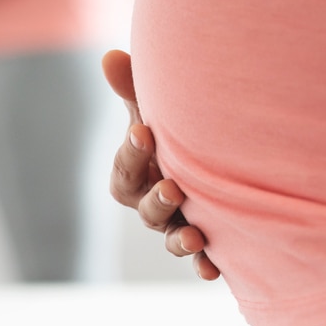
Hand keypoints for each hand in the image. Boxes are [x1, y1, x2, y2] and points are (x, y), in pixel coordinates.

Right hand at [101, 50, 219, 280]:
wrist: (214, 162)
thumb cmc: (173, 135)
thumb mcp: (154, 112)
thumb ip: (134, 91)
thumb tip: (109, 56)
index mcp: (135, 172)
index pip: (125, 166)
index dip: (131, 151)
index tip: (144, 131)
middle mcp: (152, 203)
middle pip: (147, 209)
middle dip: (157, 199)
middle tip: (173, 187)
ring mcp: (177, 225)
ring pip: (172, 238)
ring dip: (181, 239)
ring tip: (195, 234)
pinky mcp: (204, 242)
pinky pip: (200, 260)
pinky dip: (204, 265)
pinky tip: (215, 269)